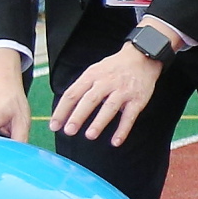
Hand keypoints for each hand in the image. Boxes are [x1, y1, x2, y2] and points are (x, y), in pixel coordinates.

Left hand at [49, 43, 164, 143]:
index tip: (55, 125)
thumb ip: (82, 88)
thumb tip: (66, 110)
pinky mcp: (138, 99)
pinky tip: (116, 141)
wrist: (143, 57)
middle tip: (69, 131)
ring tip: (90, 135)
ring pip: (109, 107)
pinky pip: (129, 116)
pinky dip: (123, 130)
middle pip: (89, 100)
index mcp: (92, 75)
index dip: (62, 110)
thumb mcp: (95, 70)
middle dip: (78, 116)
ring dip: (99, 122)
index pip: (73, 93)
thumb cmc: (115, 67)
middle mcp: (107, 82)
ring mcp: (123, 91)